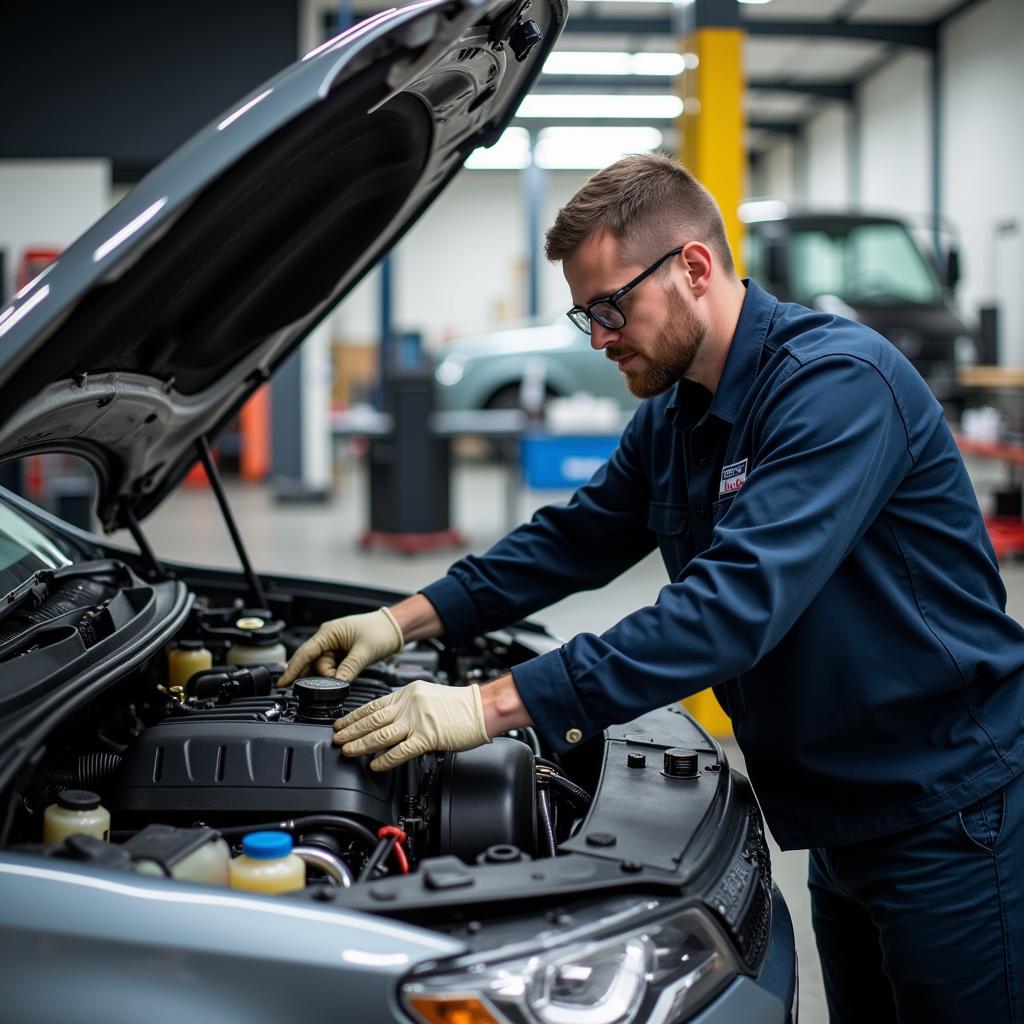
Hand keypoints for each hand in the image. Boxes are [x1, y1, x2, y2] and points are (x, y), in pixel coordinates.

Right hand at [276, 607, 403, 687]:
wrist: (395, 627)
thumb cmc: (381, 631)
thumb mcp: (364, 652)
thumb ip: (349, 669)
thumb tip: (336, 684)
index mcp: (328, 633)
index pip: (305, 653)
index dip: (292, 669)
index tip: (282, 683)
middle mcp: (327, 638)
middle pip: (314, 664)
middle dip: (323, 675)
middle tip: (338, 680)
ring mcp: (334, 645)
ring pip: (323, 668)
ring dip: (332, 675)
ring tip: (348, 673)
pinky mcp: (341, 652)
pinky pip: (332, 667)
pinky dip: (335, 674)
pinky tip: (342, 676)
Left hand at [333, 680, 489, 770]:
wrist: (481, 707)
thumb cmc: (459, 705)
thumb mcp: (426, 696)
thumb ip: (406, 708)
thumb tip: (387, 723)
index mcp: (407, 693)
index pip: (373, 705)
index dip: (353, 716)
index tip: (340, 724)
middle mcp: (409, 705)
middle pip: (372, 719)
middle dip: (350, 731)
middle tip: (336, 739)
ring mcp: (417, 721)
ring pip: (381, 734)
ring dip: (361, 744)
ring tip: (348, 751)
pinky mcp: (427, 737)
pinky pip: (401, 750)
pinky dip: (385, 759)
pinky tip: (375, 765)